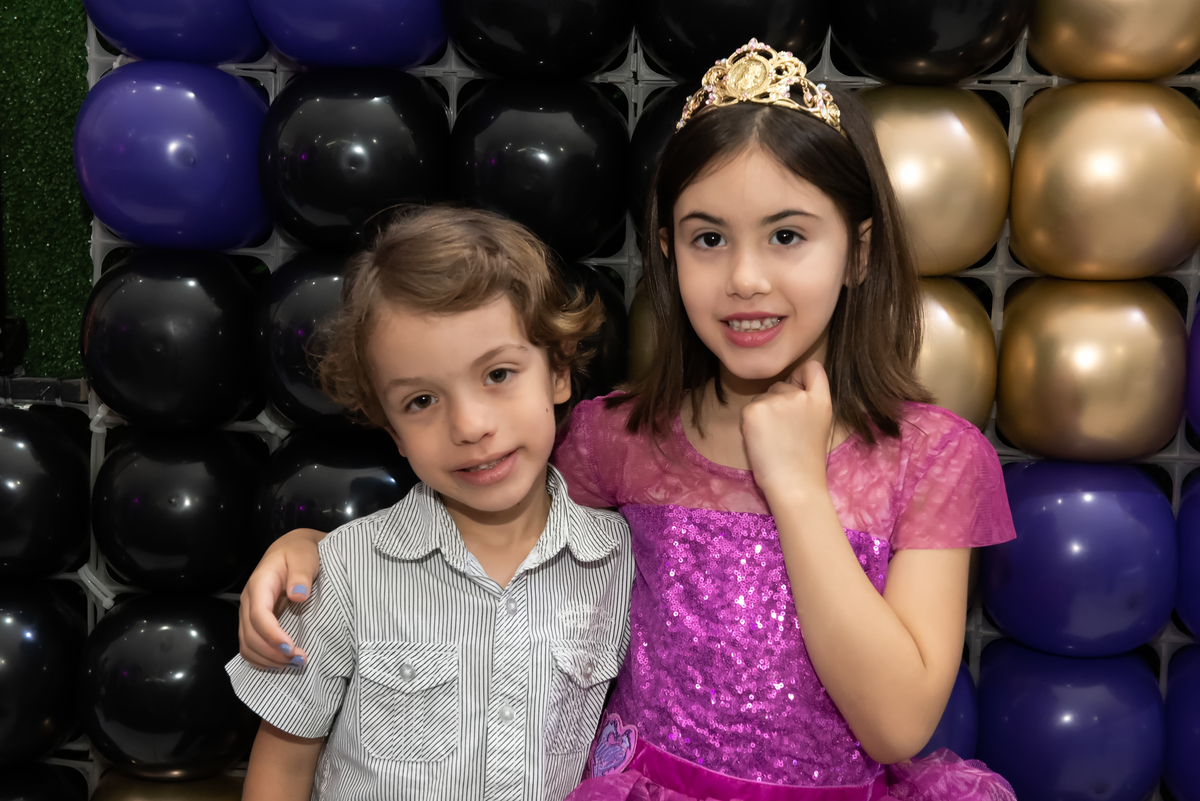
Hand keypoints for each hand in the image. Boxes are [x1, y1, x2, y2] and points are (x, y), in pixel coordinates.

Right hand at [238, 528, 323, 668]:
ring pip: (247, 645)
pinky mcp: (253, 623)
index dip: (272, 635)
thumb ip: (301, 574)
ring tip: (294, 664)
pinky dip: (262, 660)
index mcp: (259, 584)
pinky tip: (281, 664)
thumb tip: (298, 595)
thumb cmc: (299, 553)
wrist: (292, 551)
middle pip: (250, 635)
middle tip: (300, 660)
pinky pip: (249, 647)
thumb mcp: (304, 556)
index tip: (291, 648)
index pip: (258, 615)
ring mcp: (248, 614)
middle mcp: (249, 601)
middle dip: (272, 652)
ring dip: (268, 660)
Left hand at [741, 360, 833, 498]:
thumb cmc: (805, 461)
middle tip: (784, 432)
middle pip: (781, 385)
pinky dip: (750, 423)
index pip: (812, 368)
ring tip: (773, 438)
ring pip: (762, 397)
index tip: (796, 388)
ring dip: (763, 412)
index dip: (801, 375)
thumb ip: (808, 403)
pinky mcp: (754, 410)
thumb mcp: (819, 424)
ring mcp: (775, 401)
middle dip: (778, 401)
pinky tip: (761, 440)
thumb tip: (788, 387)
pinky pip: (748, 409)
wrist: (794, 484)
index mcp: (821, 399)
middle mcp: (799, 395)